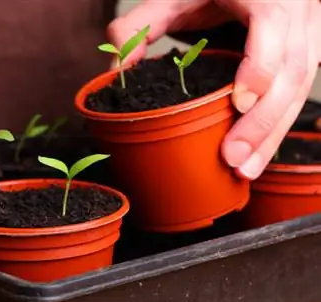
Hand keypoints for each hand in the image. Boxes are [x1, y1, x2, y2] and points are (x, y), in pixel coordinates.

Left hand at [108, 0, 320, 179]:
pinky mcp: (305, 54)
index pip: (272, 28)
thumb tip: (116, 70)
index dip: (260, 68)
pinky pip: (298, 93)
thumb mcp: (170, 0)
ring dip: (273, 134)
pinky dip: (277, 126)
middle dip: (264, 122)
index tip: (238, 104)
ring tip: (246, 169)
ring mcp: (306, 34)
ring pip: (299, 90)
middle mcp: (295, 13)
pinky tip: (258, 152)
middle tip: (234, 159)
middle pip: (291, 72)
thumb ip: (138, 27)